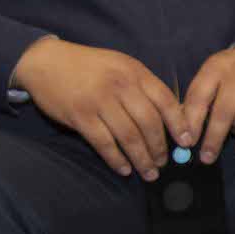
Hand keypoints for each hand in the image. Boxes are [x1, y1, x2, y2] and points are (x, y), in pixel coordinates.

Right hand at [11, 37, 185, 179]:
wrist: (46, 61)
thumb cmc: (89, 66)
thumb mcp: (121, 66)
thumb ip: (142, 86)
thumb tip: (170, 116)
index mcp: (134, 72)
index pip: (165, 100)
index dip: (179, 124)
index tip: (187, 142)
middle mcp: (119, 86)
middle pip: (149, 123)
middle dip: (160, 147)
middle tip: (164, 163)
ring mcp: (99, 101)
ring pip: (129, 137)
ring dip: (142, 159)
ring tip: (149, 172)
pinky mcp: (80, 116)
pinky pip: (104, 143)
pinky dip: (117, 159)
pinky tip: (124, 169)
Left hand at [180, 44, 234, 161]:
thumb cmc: (233, 72)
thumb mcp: (212, 74)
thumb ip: (198, 97)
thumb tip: (182, 130)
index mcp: (216, 68)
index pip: (200, 97)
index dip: (192, 122)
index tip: (187, 142)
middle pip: (223, 113)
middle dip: (213, 139)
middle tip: (206, 158)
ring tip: (233, 131)